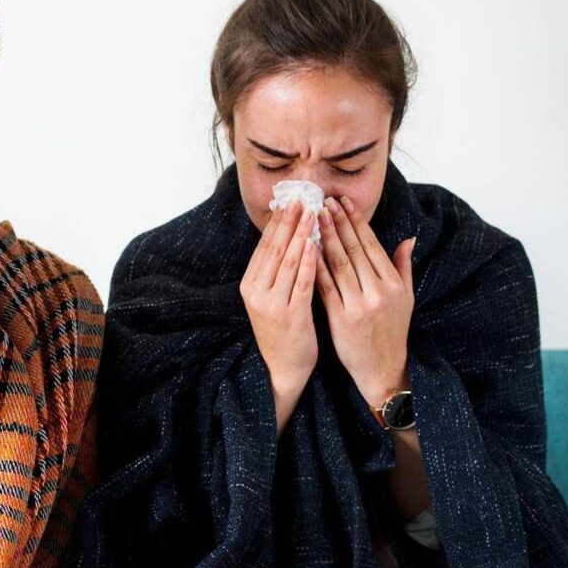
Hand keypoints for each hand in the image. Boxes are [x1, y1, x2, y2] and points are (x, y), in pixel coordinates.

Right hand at [241, 200, 320, 404]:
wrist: (283, 368)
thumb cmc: (282, 331)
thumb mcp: (270, 298)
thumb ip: (276, 271)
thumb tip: (287, 237)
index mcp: (249, 285)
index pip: (265, 247)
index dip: (278, 223)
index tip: (289, 201)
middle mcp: (256, 292)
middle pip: (275, 249)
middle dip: (289, 222)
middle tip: (301, 199)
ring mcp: (272, 304)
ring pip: (289, 262)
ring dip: (301, 235)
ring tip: (312, 214)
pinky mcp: (290, 315)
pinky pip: (302, 282)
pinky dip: (310, 261)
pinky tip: (318, 244)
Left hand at [314, 195, 415, 407]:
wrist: (382, 368)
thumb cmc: (392, 330)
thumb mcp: (406, 299)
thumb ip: (403, 267)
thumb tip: (408, 238)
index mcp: (394, 284)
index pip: (371, 245)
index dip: (356, 222)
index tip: (343, 202)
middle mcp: (378, 291)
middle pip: (353, 250)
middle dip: (338, 223)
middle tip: (324, 201)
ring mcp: (359, 305)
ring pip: (338, 264)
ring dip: (324, 238)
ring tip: (313, 218)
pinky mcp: (341, 318)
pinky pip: (325, 287)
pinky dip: (315, 266)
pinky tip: (304, 250)